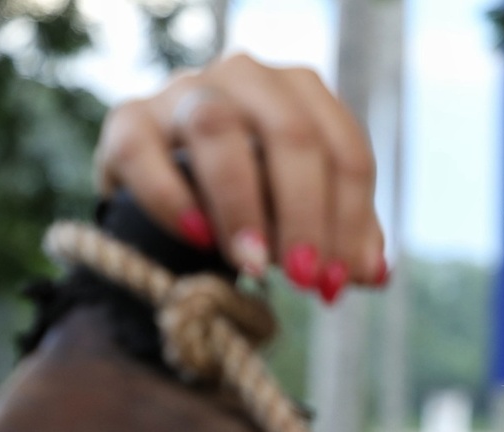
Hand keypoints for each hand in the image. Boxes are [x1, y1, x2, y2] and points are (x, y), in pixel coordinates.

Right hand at [95, 53, 384, 301]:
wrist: (174, 186)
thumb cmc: (259, 197)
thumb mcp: (308, 212)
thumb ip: (345, 238)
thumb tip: (376, 273)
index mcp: (304, 94)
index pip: (344, 150)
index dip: (351, 219)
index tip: (341, 280)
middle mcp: (248, 78)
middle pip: (290, 133)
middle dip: (304, 214)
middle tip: (302, 278)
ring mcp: (184, 91)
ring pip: (217, 127)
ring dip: (242, 205)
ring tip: (251, 267)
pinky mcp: (127, 119)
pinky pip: (141, 150)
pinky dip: (171, 199)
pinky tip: (198, 240)